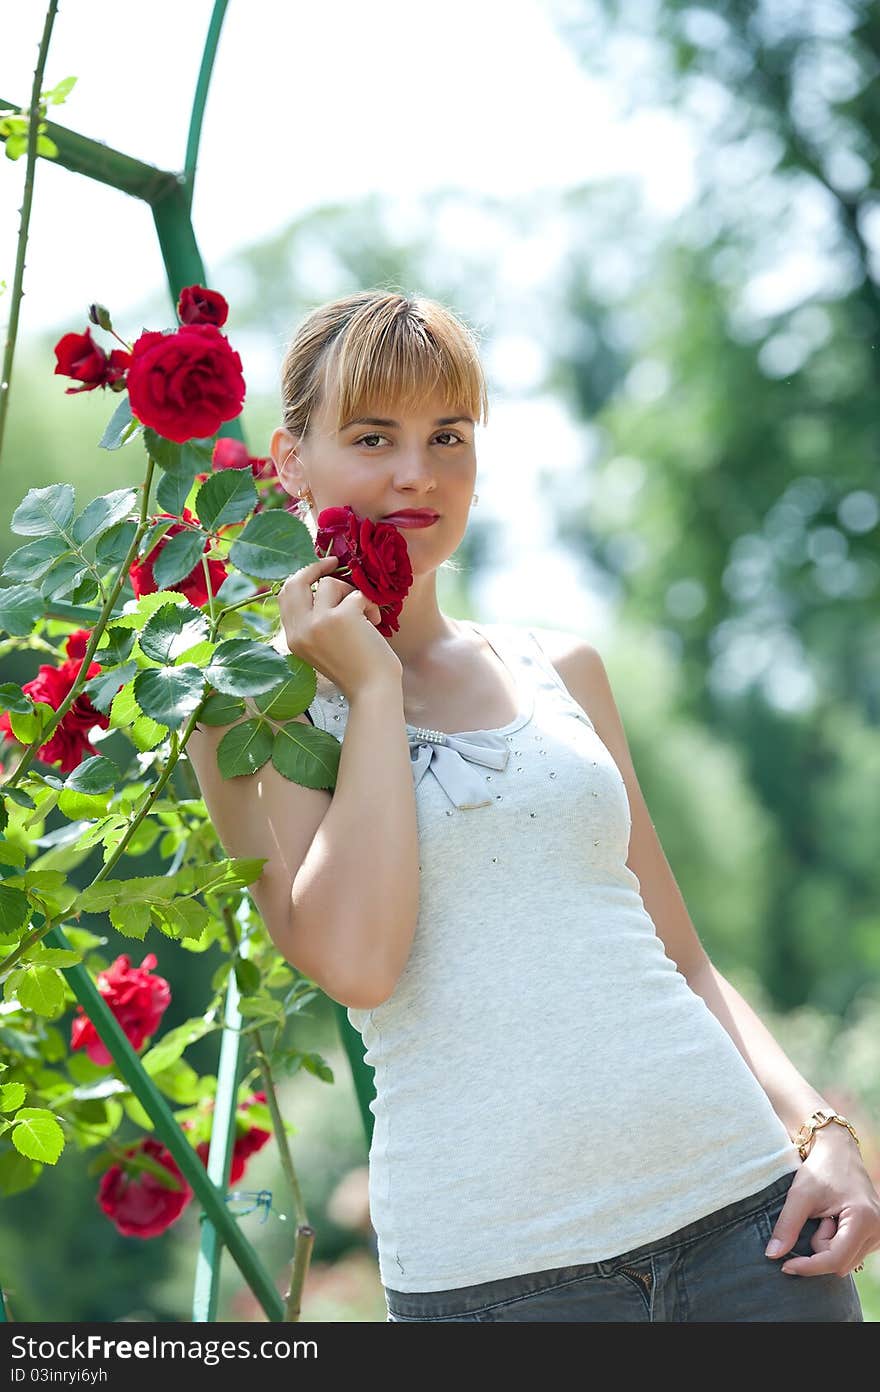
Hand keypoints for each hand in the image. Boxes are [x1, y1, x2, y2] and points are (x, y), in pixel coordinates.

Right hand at [278, 555, 402, 700]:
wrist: (372, 691)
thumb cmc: (355, 671)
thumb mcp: (322, 648)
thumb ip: (314, 623)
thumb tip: (320, 586)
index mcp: (293, 638)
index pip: (285, 596)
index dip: (301, 578)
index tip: (318, 571)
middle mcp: (300, 630)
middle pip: (296, 582)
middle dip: (316, 567)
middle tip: (335, 563)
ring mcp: (318, 622)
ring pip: (330, 584)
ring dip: (352, 594)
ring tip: (367, 615)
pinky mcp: (341, 617)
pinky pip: (356, 594)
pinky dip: (370, 605)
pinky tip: (375, 623)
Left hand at [764, 1126, 879, 1276]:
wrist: (838, 1150)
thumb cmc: (820, 1168)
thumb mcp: (799, 1195)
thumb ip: (787, 1226)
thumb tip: (772, 1256)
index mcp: (864, 1219)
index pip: (835, 1260)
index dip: (809, 1266)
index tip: (786, 1265)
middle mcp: (878, 1230)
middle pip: (840, 1263)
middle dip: (820, 1247)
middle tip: (816, 1218)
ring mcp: (879, 1233)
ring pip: (845, 1261)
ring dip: (827, 1245)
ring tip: (825, 1216)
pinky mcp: (874, 1234)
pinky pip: (850, 1253)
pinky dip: (835, 1242)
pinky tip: (833, 1220)